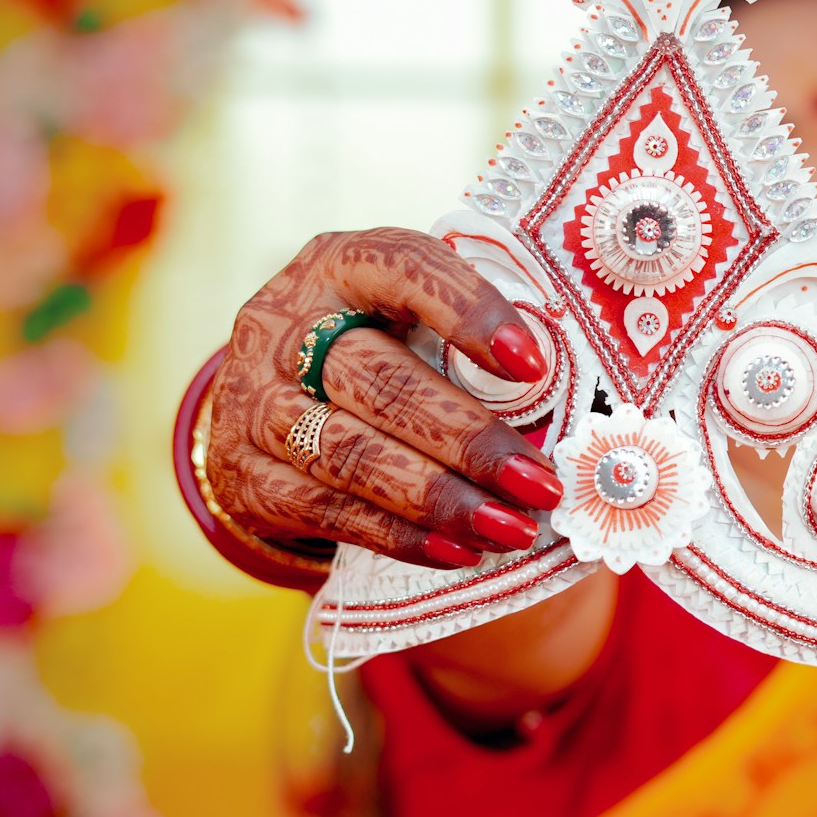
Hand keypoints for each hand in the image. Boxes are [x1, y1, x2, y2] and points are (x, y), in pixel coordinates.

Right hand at [203, 227, 563, 570]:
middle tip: (542, 483)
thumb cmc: (376, 344)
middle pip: (379, 381)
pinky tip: (458, 550)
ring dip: (441, 499)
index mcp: (339, 266)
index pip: (403, 269)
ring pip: (351, 454)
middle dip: (469, 438)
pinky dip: (398, 535)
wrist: (268, 397)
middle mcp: (284, 325)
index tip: (534, 365)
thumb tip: (571, 385)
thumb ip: (469, 330)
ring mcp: (254, 402)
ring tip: (512, 528)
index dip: (469, 313)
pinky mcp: (244, 475)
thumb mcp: (408, 312)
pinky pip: (326, 510)